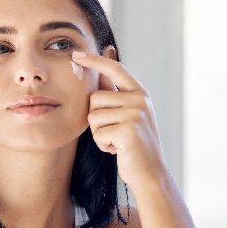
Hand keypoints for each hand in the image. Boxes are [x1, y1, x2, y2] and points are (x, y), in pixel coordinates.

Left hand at [71, 51, 167, 187]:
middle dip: (96, 118)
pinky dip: (103, 145)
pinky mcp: (128, 130)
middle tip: (113, 132)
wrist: (150, 173)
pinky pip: (98, 133)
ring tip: (116, 141)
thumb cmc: (135, 145)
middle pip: (95, 98)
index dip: (94, 60)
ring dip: (99, 133)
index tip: (76, 54)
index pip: (114, 69)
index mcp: (140, 93)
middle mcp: (140, 100)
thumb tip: (101, 73)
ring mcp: (135, 114)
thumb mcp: (129, 115)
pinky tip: (118, 150)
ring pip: (93, 116)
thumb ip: (116, 95)